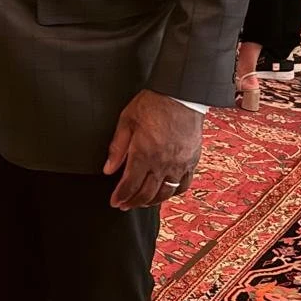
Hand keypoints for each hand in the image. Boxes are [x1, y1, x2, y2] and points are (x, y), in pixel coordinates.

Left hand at [103, 90, 201, 210]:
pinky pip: (183, 185)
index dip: (121, 196)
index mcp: (144, 153)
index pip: (130, 185)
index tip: (115, 202)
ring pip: (165, 193)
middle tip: (124, 205)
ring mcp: (179, 164)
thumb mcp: (127, 121)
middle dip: (133, 202)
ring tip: (142, 202)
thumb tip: (109, 169)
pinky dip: (173, 193)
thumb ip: (117, 147)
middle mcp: (162, 163)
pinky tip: (165, 193)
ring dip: (152, 201)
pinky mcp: (191, 161)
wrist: (182, 95)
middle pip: (147, 193)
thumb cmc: (154, 104)